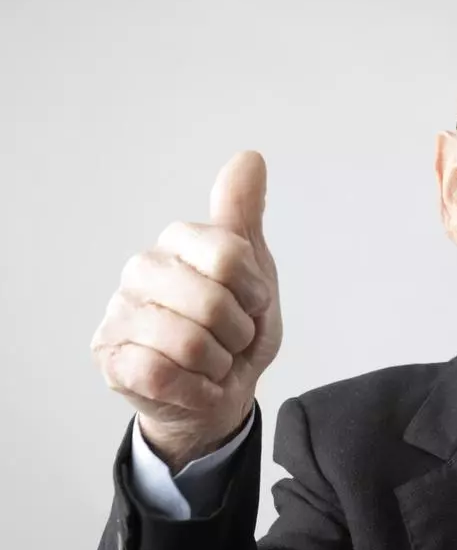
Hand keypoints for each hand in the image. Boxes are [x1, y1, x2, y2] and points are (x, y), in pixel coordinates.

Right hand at [91, 152, 282, 470]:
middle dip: (238, 333)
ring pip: (190, 343)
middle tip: (231, 338)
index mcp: (178, 242)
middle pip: (212, 302)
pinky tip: (192, 382)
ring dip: (218, 364)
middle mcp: (141, 270)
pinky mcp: (110, 358)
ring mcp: (120, 314)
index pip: (230, 254)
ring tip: (212, 360)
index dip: (254, 290)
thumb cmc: (235, 329)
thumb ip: (245, 216)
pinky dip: (195, 387)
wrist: (222, 392)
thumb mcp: (254, 271)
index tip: (251, 301)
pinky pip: (164, 373)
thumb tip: (250, 157)